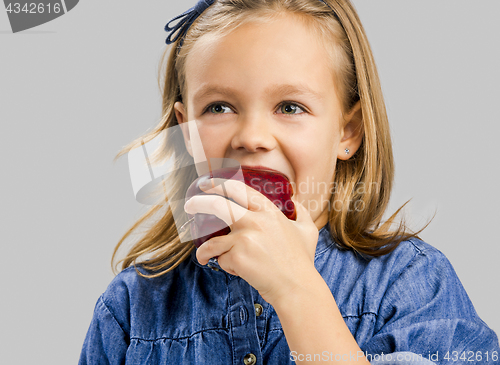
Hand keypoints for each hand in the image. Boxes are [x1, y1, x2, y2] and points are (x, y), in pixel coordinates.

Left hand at [183, 177, 319, 305]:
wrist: (297, 287)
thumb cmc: (302, 260)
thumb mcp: (307, 230)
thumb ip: (301, 212)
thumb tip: (295, 200)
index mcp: (269, 212)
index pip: (239, 189)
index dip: (219, 184)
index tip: (207, 185)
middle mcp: (255, 221)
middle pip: (217, 205)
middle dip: (198, 203)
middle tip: (189, 206)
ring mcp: (245, 239)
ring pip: (212, 240)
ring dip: (204, 250)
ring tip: (203, 256)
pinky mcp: (237, 258)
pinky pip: (221, 259)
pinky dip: (226, 266)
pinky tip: (235, 270)